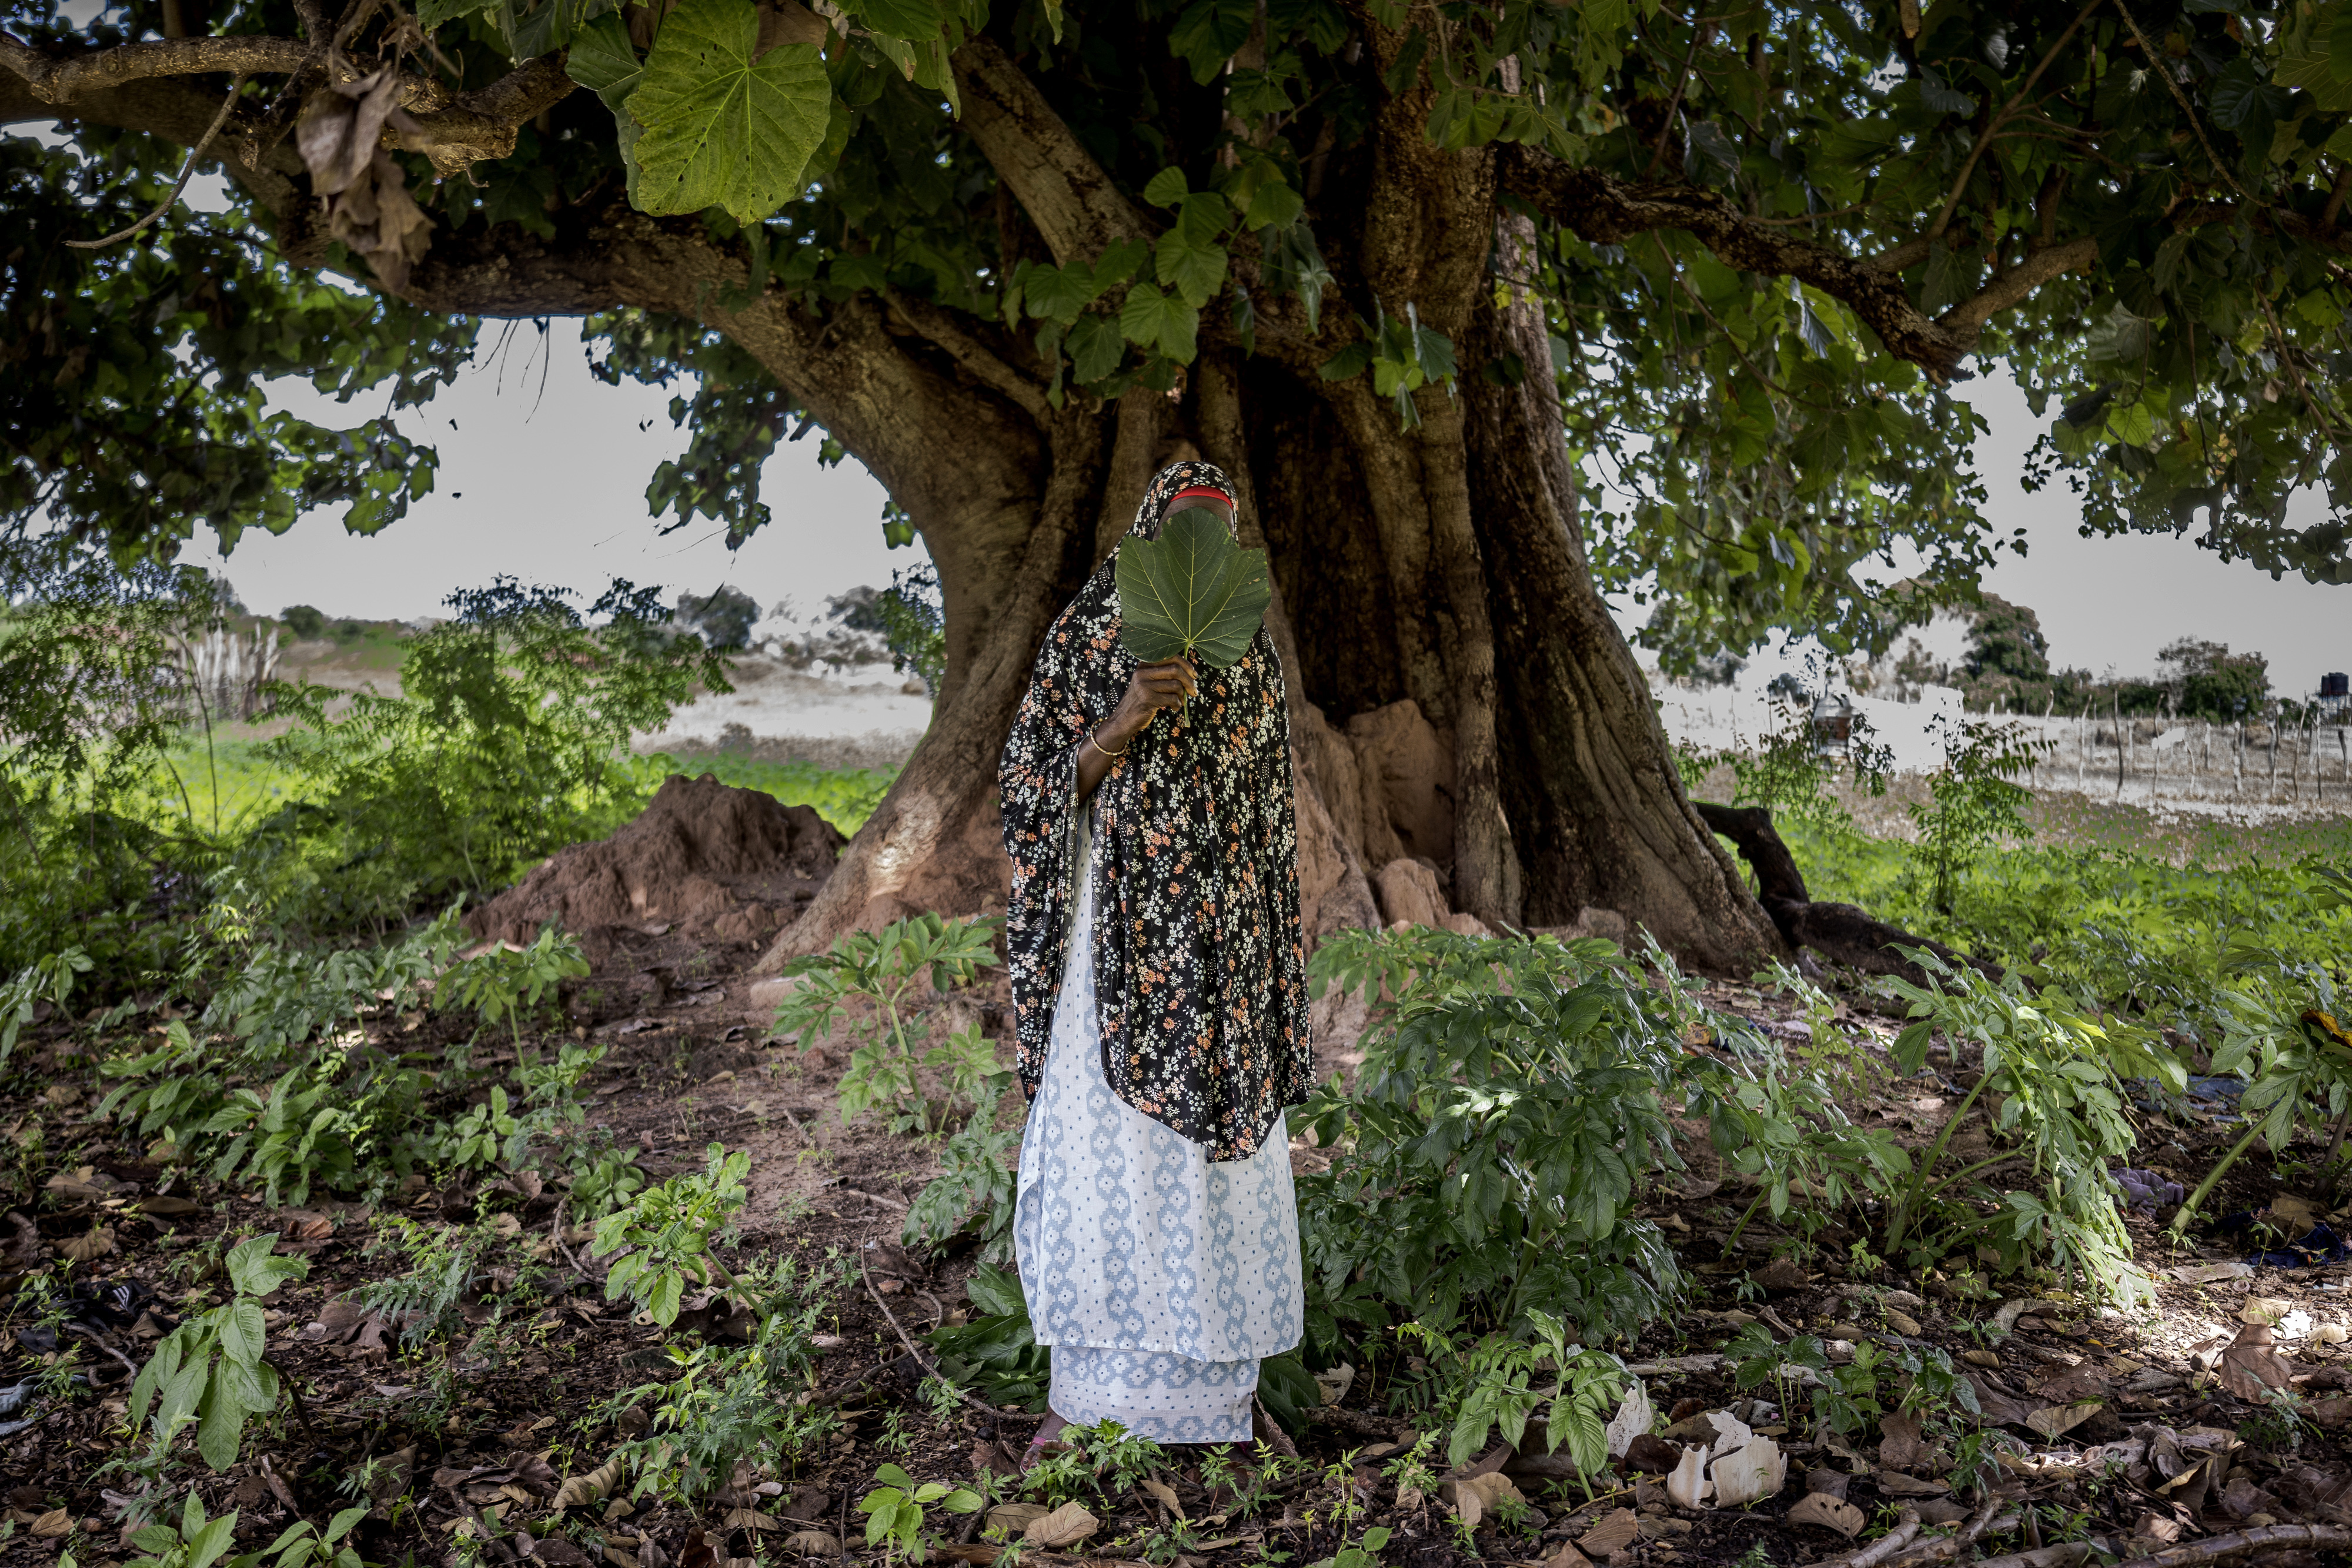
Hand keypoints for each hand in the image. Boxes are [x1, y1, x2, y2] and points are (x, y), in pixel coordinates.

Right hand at [1078, 658, 1196, 801]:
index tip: (1194, 675)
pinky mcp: (1147, 699)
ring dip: (1183, 696)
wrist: (1125, 718)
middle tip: (1194, 691)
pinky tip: (1174, 708)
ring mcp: (1144, 685)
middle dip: (1189, 682)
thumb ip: (1164, 674)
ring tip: (1179, 702)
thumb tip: (1190, 672)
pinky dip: (1177, 704)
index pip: (1171, 657)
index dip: (1186, 665)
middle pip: (1175, 670)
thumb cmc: (1142, 700)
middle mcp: (1143, 672)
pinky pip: (1172, 699)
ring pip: (1175, 685)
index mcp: (1145, 664)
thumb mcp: (1150, 681)